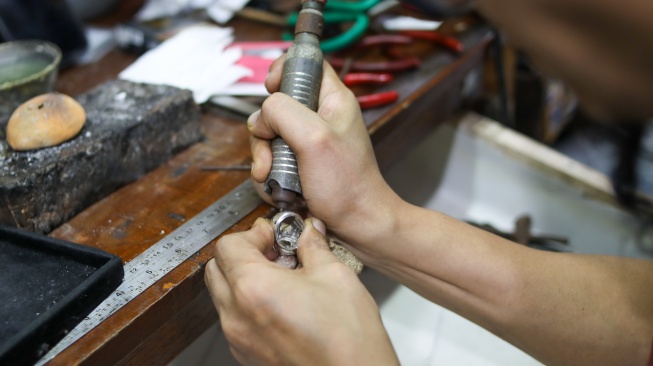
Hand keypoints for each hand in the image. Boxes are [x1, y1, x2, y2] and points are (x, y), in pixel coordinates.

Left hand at [205, 217, 398, 365]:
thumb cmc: (347, 338)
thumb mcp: (334, 275)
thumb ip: (313, 246)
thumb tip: (309, 232)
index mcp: (253, 289)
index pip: (228, 245)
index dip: (252, 233)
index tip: (274, 234)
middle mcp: (237, 316)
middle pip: (217, 268)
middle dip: (242, 253)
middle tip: (274, 251)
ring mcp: (240, 338)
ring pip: (222, 295)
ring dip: (244, 278)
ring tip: (281, 276)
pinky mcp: (247, 354)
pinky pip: (234, 319)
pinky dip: (248, 303)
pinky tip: (282, 301)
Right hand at [248, 57, 401, 245]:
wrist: (357, 227)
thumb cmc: (349, 187)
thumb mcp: (315, 138)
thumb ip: (283, 112)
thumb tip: (263, 115)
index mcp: (333, 100)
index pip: (304, 64)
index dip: (283, 70)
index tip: (271, 88)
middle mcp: (319, 119)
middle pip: (276, 106)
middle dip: (266, 131)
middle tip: (273, 150)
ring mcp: (307, 144)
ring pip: (268, 137)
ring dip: (264, 159)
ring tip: (276, 178)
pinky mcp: (299, 166)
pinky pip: (271, 162)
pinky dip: (270, 177)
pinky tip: (280, 190)